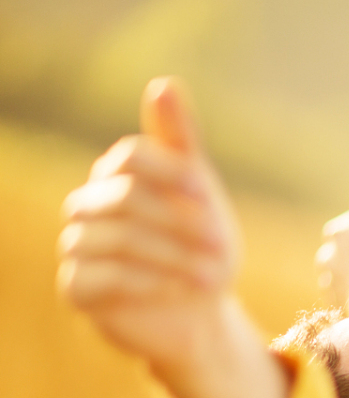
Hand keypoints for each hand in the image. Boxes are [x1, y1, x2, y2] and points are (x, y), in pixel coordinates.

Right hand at [58, 77, 243, 370]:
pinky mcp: (77, 288)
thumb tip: (163, 84)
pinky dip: (149, 284)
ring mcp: (76, 246)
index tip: (205, 194)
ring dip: (174, 258)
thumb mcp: (199, 194)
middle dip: (181, 224)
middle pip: (127, 198)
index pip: (132, 155)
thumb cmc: (198, 246)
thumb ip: (180, 141)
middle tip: (223, 250)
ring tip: (213, 278)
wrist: (196, 313)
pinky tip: (180, 292)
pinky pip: (105, 277)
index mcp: (117, 175)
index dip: (170, 172)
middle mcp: (88, 205)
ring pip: (117, 239)